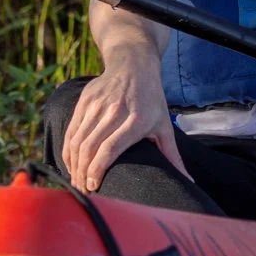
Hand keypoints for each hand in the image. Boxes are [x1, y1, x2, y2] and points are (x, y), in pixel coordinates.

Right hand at [62, 50, 190, 189]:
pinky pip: (71, 130)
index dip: (97, 170)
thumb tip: (188, 182)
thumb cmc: (151, 99)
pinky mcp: (84, 100)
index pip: (109, 149)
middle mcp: (114, 111)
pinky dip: (68, 150)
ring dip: (73, 164)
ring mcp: (96, 105)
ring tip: (76, 181)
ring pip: (77, 140)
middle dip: (82, 173)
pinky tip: (71, 164)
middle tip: (83, 191)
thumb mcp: (164, 125)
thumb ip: (172, 156)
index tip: (93, 187)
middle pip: (89, 147)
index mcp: (135, 120)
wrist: (133, 64)